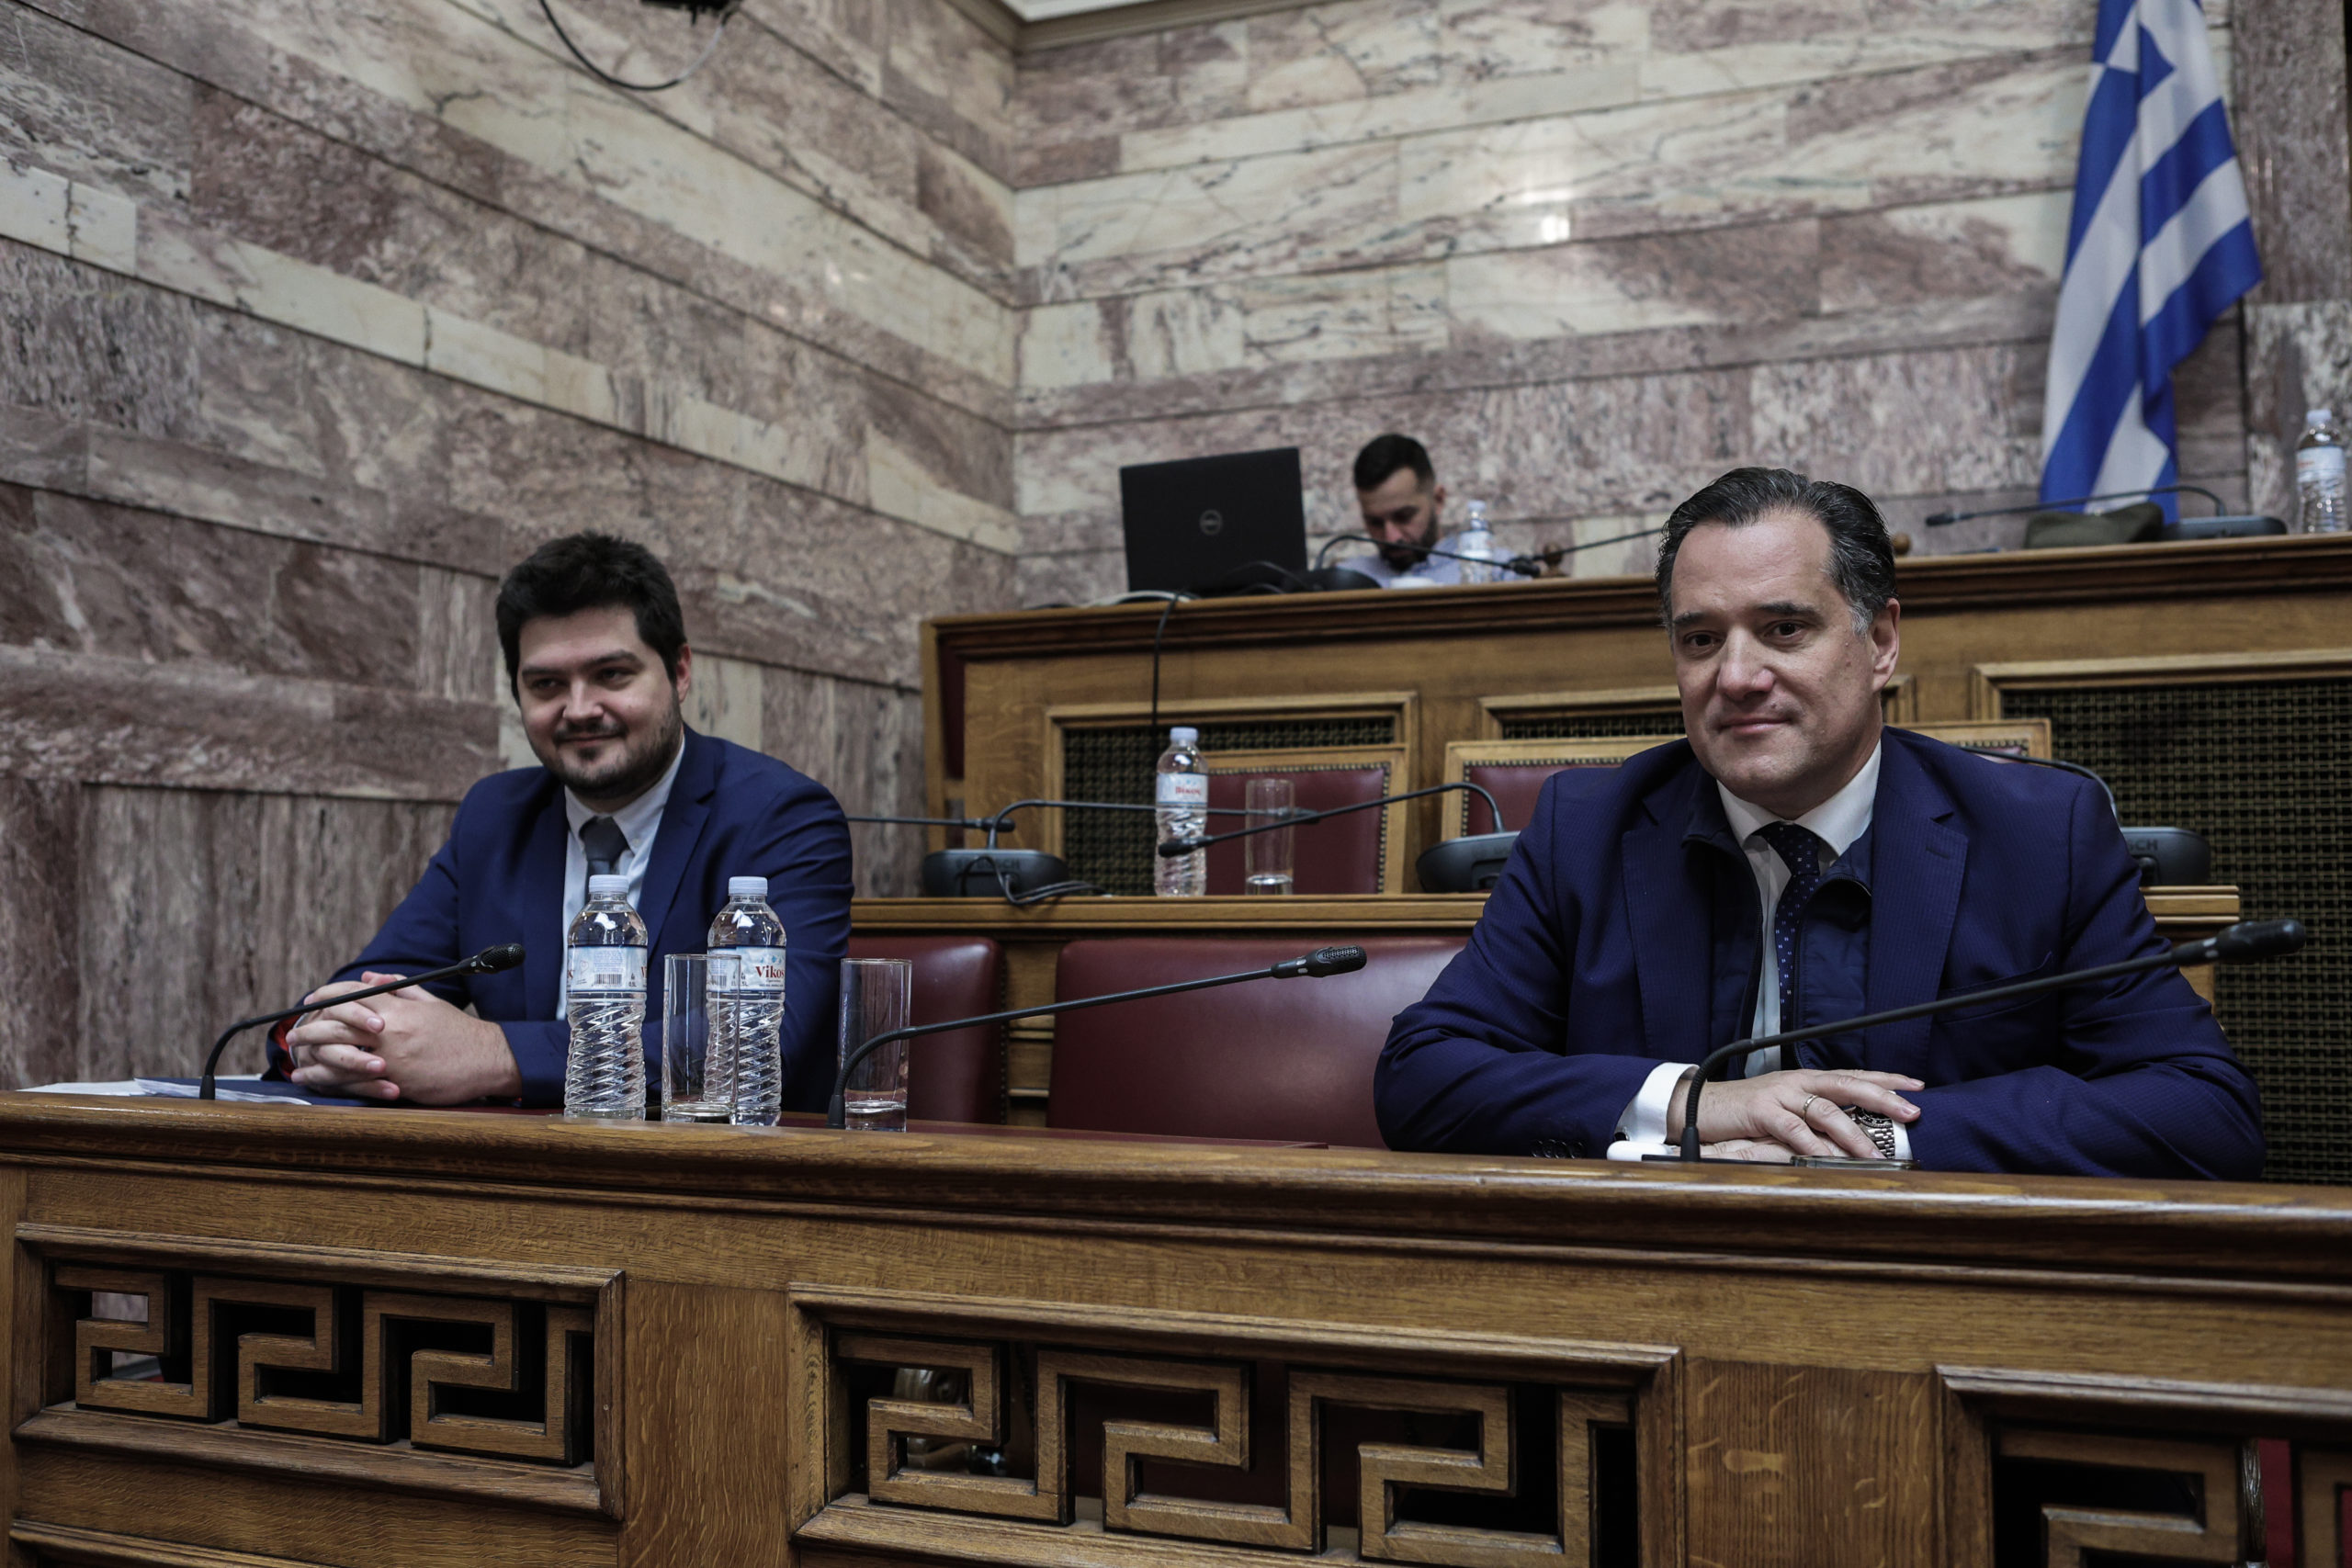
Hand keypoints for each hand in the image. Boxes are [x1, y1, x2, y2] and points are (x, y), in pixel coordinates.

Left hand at [286, 972, 521, 1104]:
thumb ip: (399, 988)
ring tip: (295, 1059)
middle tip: (293, 1033)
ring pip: (339, 1054)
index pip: (353, 995)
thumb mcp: (431, 1002)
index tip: (311, 1000)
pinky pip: (353, 1081)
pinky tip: (313, 1081)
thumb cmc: (459, 1031)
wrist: (486, 1059)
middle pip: (337, 1025)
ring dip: (312, 1056)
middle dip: (310, 1028)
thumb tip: (369, 977)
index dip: (328, 996)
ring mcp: (390, 1057)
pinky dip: (328, 1080)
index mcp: (398, 1008)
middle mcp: (389, 1031)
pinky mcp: (394, 1082)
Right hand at [1666, 1068, 1921, 1159]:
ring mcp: (1780, 1094)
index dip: (1887, 1079)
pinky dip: (1812, 1145)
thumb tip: (1852, 1137)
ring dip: (1853, 1134)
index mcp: (1808, 1080)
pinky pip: (1793, 1129)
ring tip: (1874, 1154)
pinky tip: (1827, 1159)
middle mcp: (1798, 1082)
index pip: (1855, 1075)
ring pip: (1826, 1110)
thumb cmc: (1746, 1111)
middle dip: (1882, 1098)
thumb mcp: (1785, 1109)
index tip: (1918, 1087)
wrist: (1699, 1104)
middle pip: (1848, 1085)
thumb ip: (1814, 1118)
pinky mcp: (1761, 1111)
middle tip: (1911, 1112)